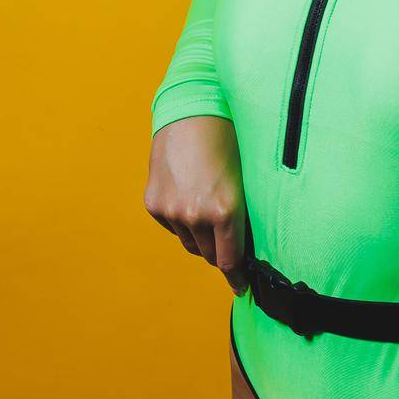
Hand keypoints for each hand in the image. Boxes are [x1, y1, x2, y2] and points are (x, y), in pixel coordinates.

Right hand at [144, 115, 248, 295]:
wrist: (192, 111)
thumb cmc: (228, 139)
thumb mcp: (245, 179)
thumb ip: (243, 214)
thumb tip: (245, 245)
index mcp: (225, 210)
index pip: (230, 260)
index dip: (237, 276)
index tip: (242, 287)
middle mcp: (195, 215)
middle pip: (209, 255)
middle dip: (220, 251)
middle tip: (228, 239)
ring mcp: (171, 210)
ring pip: (189, 242)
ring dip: (200, 235)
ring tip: (207, 208)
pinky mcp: (154, 203)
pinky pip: (171, 226)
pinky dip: (181, 220)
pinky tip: (189, 196)